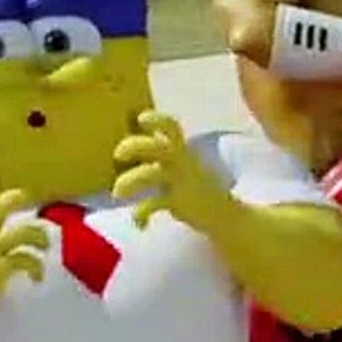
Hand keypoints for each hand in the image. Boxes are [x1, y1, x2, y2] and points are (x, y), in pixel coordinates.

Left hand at [112, 112, 242, 232]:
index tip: (141, 118)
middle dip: (134, 146)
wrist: (223, 213)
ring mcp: (180, 182)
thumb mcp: (183, 164)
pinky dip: (141, 214)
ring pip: (150, 174)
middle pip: (156, 146)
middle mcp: (181, 162)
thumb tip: (131, 146)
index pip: (171, 127)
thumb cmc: (196, 185)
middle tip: (118, 154)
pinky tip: (140, 223)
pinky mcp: (178, 202)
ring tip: (118, 193)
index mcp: (182, 150)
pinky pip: (154, 205)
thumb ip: (162, 154)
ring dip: (129, 181)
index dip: (156, 120)